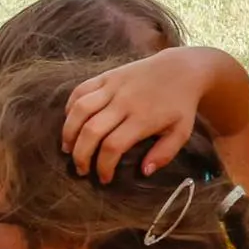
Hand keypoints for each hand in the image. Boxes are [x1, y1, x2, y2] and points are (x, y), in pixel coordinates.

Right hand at [64, 49, 217, 180]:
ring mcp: (113, 86)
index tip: (104, 178)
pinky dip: (70, 108)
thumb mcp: (181, 132)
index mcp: (143, 118)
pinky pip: (80, 90)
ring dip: (69, 132)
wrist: (181, 70)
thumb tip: (144, 172)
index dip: (103, 166)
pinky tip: (71, 123)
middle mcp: (124, 102)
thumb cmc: (180, 105)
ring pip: (80, 109)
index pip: (113, 146)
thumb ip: (164, 153)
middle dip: (81, 155)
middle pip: (91, 131)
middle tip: (81, 169)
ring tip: (68, 149)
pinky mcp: (106, 76)